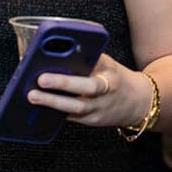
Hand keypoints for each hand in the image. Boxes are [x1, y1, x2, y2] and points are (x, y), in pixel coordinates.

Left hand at [28, 54, 153, 127]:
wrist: (139, 101)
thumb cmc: (113, 77)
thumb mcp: (104, 64)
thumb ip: (84, 59)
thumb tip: (51, 50)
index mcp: (109, 70)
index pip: (97, 62)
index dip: (81, 58)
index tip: (59, 56)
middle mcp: (108, 89)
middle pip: (88, 86)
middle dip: (63, 82)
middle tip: (41, 79)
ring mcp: (101, 107)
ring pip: (78, 107)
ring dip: (53, 102)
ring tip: (33, 96)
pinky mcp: (92, 121)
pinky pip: (71, 117)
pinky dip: (54, 113)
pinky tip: (37, 108)